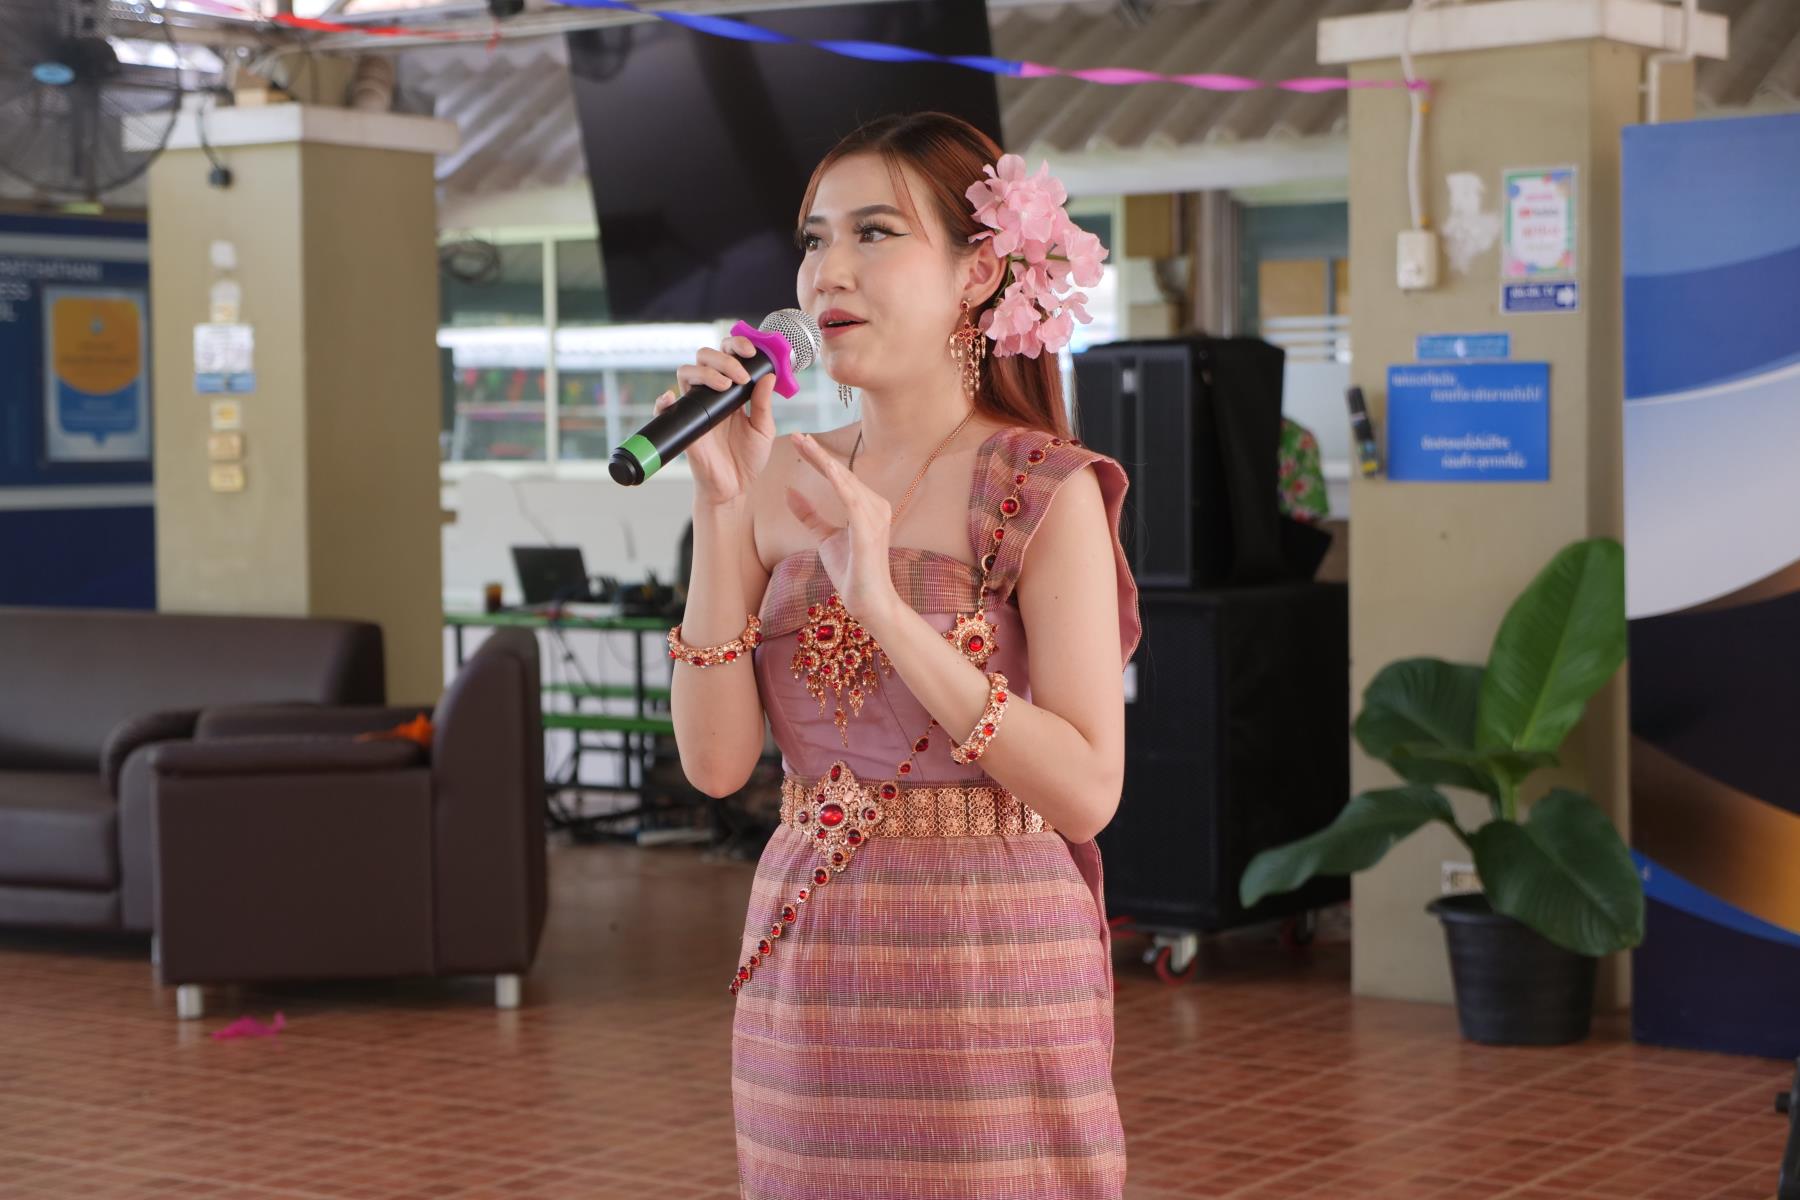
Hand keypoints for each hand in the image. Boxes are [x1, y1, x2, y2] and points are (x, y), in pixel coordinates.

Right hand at [661, 332, 776, 507]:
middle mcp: (711, 394)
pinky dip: (664, 401)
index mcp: (732, 391)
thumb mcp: (764, 429)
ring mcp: (696, 408)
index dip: (736, 345)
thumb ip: (764, 403)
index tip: (751, 352)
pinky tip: (672, 397)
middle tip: (740, 376)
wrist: (735, 487)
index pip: (727, 355)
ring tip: (725, 386)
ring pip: (686, 373)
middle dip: (722, 358)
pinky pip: (666, 409)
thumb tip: (768, 375)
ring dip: (705, 373)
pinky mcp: (685, 426)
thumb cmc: (748, 458)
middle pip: (704, 357)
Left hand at [787, 432, 898, 625]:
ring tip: (805, 444)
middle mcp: (875, 506)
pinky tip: (825, 467)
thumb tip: (790, 492)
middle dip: (818, 453)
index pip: (839, 477)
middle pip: (842, 473)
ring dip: (825, 461)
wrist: (868, 602)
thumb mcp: (825, 538)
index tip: (799, 442)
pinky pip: (851, 499)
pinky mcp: (869, 529)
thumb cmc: (851, 572)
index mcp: (866, 507)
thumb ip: (810, 515)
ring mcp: (875, 516)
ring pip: (846, 480)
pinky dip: (838, 481)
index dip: (818, 459)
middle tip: (796, 434)